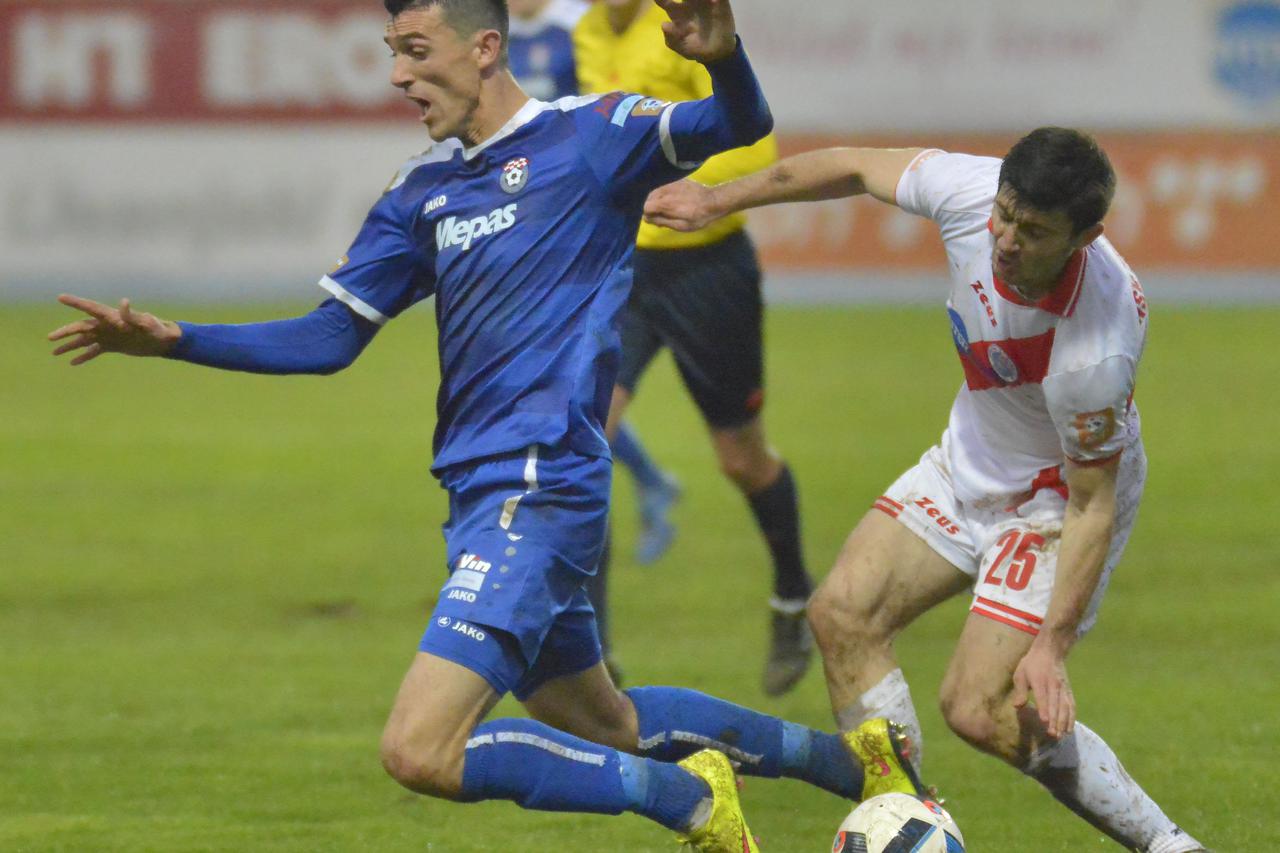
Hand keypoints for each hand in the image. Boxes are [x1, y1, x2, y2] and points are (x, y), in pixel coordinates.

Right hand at [48, 294, 180, 365]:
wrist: (166, 341)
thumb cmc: (160, 330)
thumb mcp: (149, 324)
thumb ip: (137, 316)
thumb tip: (124, 303)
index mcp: (114, 317)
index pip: (91, 308)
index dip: (76, 303)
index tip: (60, 297)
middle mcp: (108, 325)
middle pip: (82, 327)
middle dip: (66, 332)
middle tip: (49, 338)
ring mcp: (109, 335)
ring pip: (85, 340)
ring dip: (70, 346)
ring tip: (54, 353)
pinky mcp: (113, 346)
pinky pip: (95, 351)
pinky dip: (84, 356)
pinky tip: (72, 363)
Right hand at [644, 179, 721, 230]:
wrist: (714, 201)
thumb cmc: (698, 217)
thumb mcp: (680, 226)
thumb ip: (662, 221)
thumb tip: (647, 218)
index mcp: (666, 203)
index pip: (646, 206)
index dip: (648, 215)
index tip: (656, 220)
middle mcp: (666, 191)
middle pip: (649, 198)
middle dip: (652, 208)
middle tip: (662, 216)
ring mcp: (671, 183)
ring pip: (656, 191)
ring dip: (657, 201)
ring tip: (667, 209)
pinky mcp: (677, 180)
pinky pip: (664, 187)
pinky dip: (664, 194)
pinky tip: (673, 200)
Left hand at [654, 0, 736, 63]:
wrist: (717, 53)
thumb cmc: (695, 48)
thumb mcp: (683, 48)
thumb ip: (672, 39)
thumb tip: (664, 25)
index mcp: (676, 12)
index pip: (662, 0)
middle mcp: (688, 2)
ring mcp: (703, 0)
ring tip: (705, 0)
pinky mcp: (719, 1)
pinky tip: (714, 1)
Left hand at [1012, 639, 1075, 738]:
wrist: (1050, 652)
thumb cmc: (1031, 664)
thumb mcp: (1020, 673)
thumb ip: (1020, 691)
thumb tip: (1017, 706)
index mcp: (1040, 681)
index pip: (1043, 697)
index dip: (1044, 709)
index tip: (1045, 721)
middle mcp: (1054, 685)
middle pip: (1056, 705)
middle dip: (1055, 721)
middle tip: (1053, 735)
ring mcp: (1063, 689)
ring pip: (1065, 707)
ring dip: (1064, 722)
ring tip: (1061, 735)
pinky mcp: (1069, 691)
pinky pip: (1072, 706)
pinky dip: (1072, 718)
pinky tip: (1069, 728)